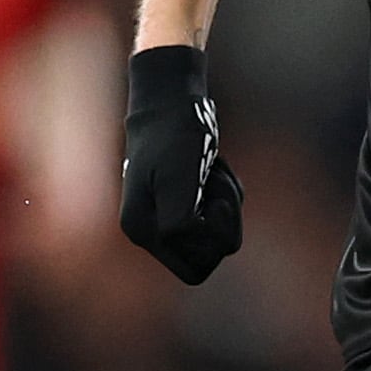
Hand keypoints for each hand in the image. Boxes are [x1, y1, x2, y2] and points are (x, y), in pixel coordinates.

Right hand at [118, 43, 243, 282]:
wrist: (168, 98)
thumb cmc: (173, 134)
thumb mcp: (179, 177)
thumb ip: (180, 219)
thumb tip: (186, 240)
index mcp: (144, 231)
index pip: (195, 272)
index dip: (213, 244)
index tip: (212, 206)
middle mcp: (152, 229)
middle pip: (213, 254)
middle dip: (224, 220)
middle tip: (213, 182)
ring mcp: (168, 215)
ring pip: (221, 232)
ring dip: (227, 200)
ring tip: (212, 169)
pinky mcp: (184, 200)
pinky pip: (221, 211)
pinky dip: (226, 190)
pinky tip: (213, 165)